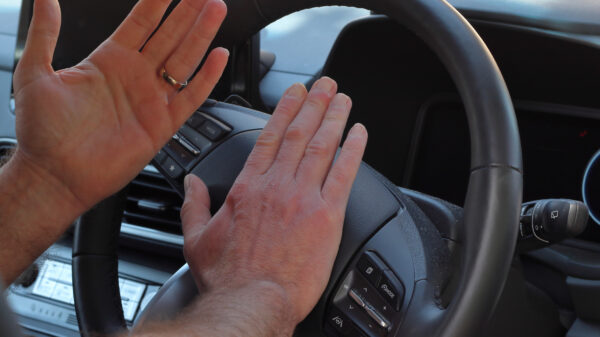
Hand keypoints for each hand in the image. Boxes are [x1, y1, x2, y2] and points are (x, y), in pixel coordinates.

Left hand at [12, 0, 228, 211]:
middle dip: (188, 11)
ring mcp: (151, 99)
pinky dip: (206, 77)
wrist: (55, 175)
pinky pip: (191, 96)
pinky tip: (219, 56)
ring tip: (216, 9)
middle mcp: (134, 77)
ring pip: (184, 59)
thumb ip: (44, 33)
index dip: (158, 1)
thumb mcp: (33, 73)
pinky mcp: (162, 125)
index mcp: (109, 61)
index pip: (140, 22)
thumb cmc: (41, 131)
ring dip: (201, 34)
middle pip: (169, 35)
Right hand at [181, 77, 367, 326]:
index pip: (269, 137)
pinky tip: (359, 134)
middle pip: (299, 134)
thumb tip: (189, 183)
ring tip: (342, 99)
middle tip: (326, 85)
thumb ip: (193, 205)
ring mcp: (304, 198)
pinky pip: (344, 174)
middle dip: (314, 104)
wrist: (252, 302)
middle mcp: (278, 186)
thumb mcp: (197, 239)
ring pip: (322, 146)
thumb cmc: (228, 277)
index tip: (296, 93)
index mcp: (249, 188)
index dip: (285, 110)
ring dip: (334, 118)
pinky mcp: (327, 217)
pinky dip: (353, 150)